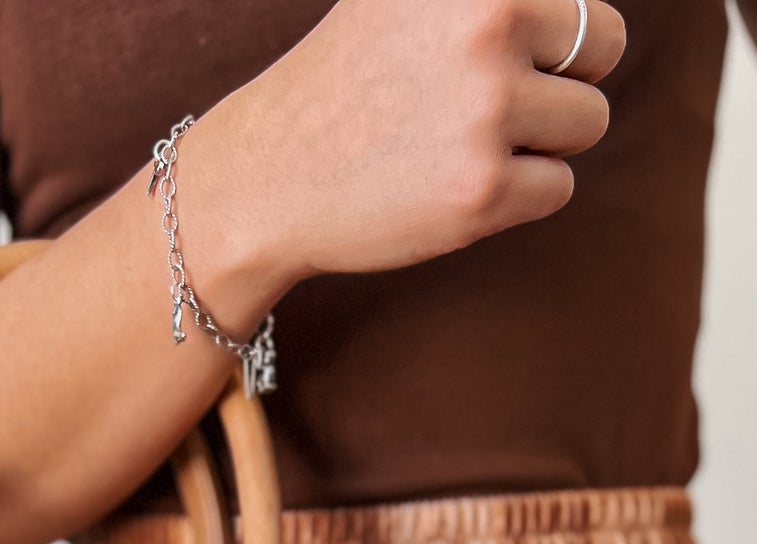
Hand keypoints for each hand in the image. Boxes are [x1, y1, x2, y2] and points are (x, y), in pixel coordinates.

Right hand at [198, 0, 626, 310]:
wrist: (269, 176)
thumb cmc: (348, 81)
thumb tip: (580, 19)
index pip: (580, 1)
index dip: (550, 34)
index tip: (490, 62)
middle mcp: (488, 23)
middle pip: (604, 49)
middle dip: (563, 81)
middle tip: (489, 104)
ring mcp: (487, 110)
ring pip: (588, 123)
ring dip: (542, 142)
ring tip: (463, 143)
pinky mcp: (482, 190)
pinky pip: (557, 188)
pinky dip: (519, 195)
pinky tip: (452, 184)